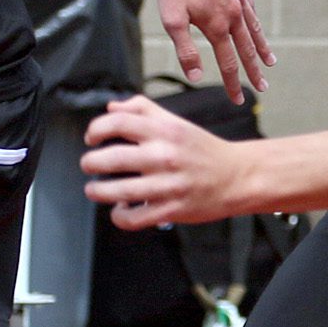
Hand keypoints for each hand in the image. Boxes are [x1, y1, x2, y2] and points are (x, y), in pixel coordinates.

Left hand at [82, 94, 253, 228]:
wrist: (237, 177)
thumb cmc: (205, 151)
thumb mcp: (177, 122)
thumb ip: (143, 110)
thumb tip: (112, 108)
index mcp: (165, 131)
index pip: (117, 123)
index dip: (96, 129)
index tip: (92, 138)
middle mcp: (165, 157)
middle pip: (110, 158)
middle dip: (90, 163)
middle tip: (90, 165)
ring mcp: (168, 185)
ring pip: (117, 191)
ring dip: (98, 191)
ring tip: (96, 189)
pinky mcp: (171, 210)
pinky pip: (133, 218)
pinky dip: (119, 216)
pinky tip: (121, 209)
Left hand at [157, 0, 272, 104]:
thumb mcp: (172, 18)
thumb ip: (185, 49)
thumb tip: (197, 76)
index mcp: (217, 27)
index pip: (228, 64)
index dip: (233, 84)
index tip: (239, 100)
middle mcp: (233, 15)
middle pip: (247, 50)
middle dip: (254, 72)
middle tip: (262, 88)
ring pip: (254, 30)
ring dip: (261, 49)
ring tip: (269, 63)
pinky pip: (251, 9)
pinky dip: (255, 23)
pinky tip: (255, 27)